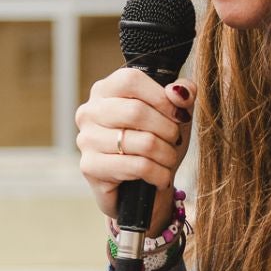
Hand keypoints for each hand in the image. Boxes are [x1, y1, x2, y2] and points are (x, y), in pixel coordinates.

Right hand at [75, 69, 194, 234]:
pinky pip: (136, 166)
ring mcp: (86, 139)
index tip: (179, 115)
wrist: (143, 189)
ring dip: (166, 154)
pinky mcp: (90, 166)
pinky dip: (158, 174)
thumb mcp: (175, 115)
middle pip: (137, 111)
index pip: (131, 80)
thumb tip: (178, 92)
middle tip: (175, 141)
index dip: (161, 97)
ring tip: (168, 160)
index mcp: (106, 90)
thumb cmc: (156, 144)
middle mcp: (90, 111)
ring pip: (142, 142)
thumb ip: (183, 94)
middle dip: (168, 130)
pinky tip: (160, 178)